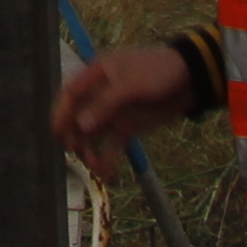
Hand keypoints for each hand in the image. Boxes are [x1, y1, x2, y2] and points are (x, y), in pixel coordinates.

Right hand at [50, 39, 198, 170]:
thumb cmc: (158, 71)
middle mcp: (100, 95)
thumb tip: (81, 126)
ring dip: (89, 150)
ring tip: (94, 165)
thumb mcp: (132, 85)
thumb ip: (106, 105)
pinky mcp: (127, 128)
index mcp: (97, 75)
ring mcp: (113, 113)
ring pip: (92, 135)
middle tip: (75, 152)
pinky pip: (112, 146)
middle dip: (72, 135)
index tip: (57, 132)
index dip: (61, 111)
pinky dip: (107, 160)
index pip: (71, 93)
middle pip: (77, 117)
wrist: (189, 80)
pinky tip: (107, 174)